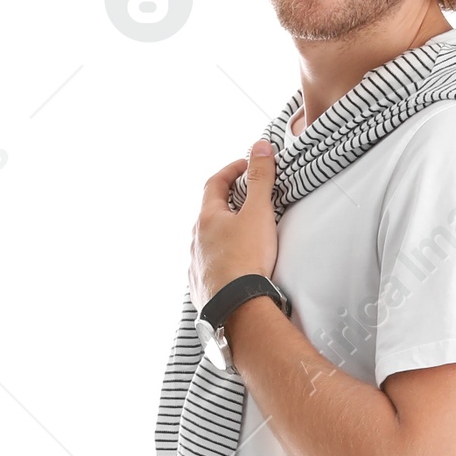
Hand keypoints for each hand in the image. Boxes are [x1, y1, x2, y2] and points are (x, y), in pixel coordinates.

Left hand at [189, 138, 278, 311]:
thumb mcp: (258, 212)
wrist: (236, 308)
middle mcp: (195, 240)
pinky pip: (210, 266)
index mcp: (206, 218)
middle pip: (210, 213)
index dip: (232, 170)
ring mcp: (196, 265)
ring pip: (208, 241)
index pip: (215, 183)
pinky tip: (234, 266)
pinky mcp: (202, 287)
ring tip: (243, 235)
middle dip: (229, 202)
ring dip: (224, 233)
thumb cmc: (246, 260)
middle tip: (248, 200)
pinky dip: (222, 259)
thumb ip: (260, 178)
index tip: (247, 166)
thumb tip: (260, 146)